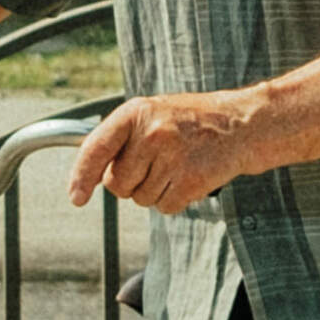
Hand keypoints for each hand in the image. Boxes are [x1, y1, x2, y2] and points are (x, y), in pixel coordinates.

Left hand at [68, 90, 271, 213]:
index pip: (95, 148)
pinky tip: (189, 178)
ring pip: (140, 198)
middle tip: (156, 164)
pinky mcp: (191, 180)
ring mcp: (172, 157)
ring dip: (156, 191)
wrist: (243, 124)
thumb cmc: (194, 121)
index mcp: (136, 112)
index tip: (76, 197)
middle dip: (131, 182)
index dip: (81, 176)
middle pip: (116, 183)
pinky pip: (164, 207)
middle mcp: (152, 133)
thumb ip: (122, 138)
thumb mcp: (154, 114)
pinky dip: (175, 200)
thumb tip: (93, 175)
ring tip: (178, 165)